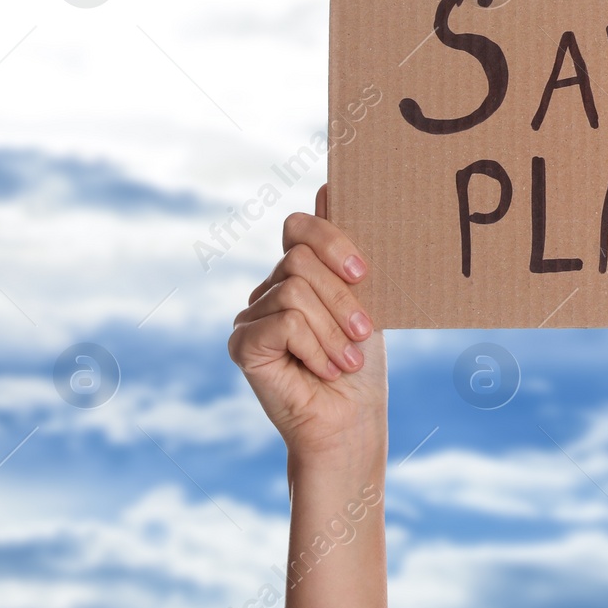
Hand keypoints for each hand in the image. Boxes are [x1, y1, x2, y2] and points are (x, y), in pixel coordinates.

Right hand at [229, 185, 386, 463]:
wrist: (351, 423)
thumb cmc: (362, 366)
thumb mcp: (366, 300)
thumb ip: (346, 252)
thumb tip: (330, 184)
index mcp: (298, 274)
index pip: (298, 226)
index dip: (331, 238)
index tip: (363, 272)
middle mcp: (269, 290)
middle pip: (299, 257)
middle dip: (342, 296)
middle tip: (364, 332)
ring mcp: (251, 316)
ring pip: (294, 289)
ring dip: (334, 328)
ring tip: (348, 360)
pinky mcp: (242, 344)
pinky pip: (283, 321)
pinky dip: (314, 346)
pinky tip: (325, 369)